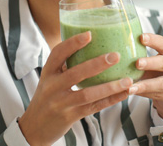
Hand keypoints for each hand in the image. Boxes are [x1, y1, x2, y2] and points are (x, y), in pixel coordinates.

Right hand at [18, 31, 132, 145]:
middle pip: (75, 73)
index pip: (58, 54)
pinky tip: (123, 94)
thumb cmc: (47, 96)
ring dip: (109, 86)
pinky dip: (110, 100)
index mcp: (48, 72)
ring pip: (87, 94)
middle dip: (97, 64)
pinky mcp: (70, 116)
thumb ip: (64, 65)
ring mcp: (61, 103)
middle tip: (115, 55)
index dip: (73, 43)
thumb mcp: (50, 78)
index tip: (89, 34)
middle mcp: (52, 86)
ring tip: (127, 80)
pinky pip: (93, 107)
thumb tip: (88, 43)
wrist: (34, 126)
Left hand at [129, 33, 162, 123]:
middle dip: (150, 63)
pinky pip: (158, 95)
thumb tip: (116, 49)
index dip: (153, 40)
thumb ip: (141, 54)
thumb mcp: (154, 59)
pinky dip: (144, 94)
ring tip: (131, 87)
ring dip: (145, 84)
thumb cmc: (158, 70)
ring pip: (162, 83)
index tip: (141, 37)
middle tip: (137, 63)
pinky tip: (134, 93)